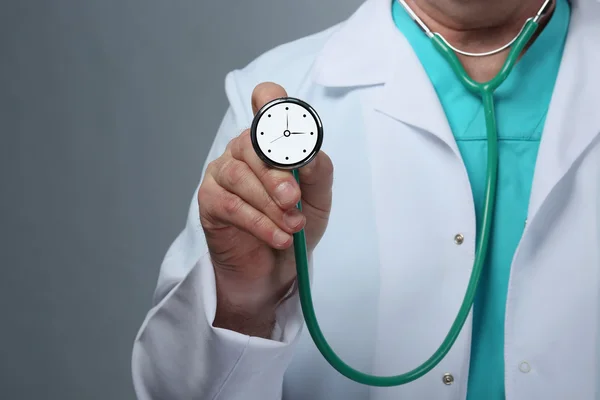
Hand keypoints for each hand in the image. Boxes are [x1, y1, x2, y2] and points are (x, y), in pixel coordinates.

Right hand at [197, 82, 333, 336]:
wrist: (276, 267)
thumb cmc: (295, 224)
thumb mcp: (318, 199)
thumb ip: (318, 173)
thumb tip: (312, 152)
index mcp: (271, 141)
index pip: (266, 102)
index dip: (275, 104)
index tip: (290, 125)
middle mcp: (243, 150)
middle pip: (253, 144)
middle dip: (277, 175)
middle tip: (294, 200)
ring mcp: (222, 173)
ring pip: (240, 176)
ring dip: (269, 204)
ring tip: (292, 226)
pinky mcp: (209, 200)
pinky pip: (229, 205)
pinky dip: (258, 222)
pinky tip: (278, 238)